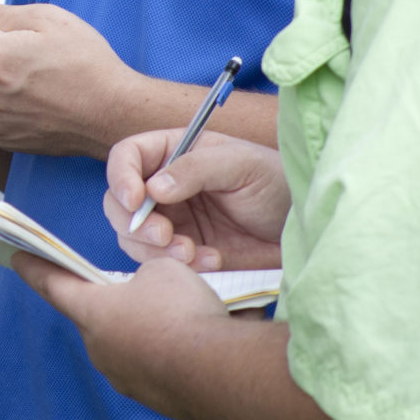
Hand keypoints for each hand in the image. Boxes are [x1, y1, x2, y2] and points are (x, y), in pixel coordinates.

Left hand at [12, 254, 233, 418]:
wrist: (217, 373)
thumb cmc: (180, 311)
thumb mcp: (162, 271)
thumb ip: (145, 279)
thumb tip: (151, 295)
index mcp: (92, 312)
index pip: (54, 285)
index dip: (36, 269)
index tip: (17, 258)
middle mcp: (99, 349)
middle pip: (98, 318)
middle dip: (115, 303)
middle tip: (145, 291)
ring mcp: (125, 379)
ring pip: (129, 345)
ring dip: (146, 331)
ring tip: (181, 318)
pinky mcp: (153, 398)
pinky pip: (154, 367)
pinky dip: (167, 355)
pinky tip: (193, 345)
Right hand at [104, 129, 289, 270]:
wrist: (300, 227)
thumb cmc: (275, 182)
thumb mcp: (241, 164)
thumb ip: (196, 169)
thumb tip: (152, 189)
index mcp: (172, 152)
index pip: (126, 157)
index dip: (121, 177)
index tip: (136, 201)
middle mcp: (163, 186)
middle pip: (118, 202)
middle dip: (135, 222)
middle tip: (165, 236)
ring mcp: (171, 220)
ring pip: (132, 236)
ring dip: (155, 249)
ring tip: (192, 253)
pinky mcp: (182, 251)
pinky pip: (159, 262)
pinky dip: (178, 266)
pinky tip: (212, 261)